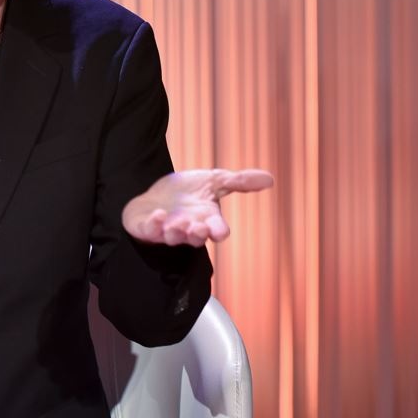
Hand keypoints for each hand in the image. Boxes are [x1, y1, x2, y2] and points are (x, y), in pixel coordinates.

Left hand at [121, 168, 273, 246]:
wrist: (157, 192)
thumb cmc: (188, 191)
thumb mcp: (213, 181)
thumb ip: (238, 182)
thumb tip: (270, 179)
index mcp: (207, 219)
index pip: (217, 230)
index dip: (218, 230)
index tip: (219, 230)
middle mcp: (189, 228)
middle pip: (196, 238)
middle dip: (197, 235)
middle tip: (199, 229)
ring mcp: (167, 230)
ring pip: (173, 237)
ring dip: (176, 231)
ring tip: (178, 222)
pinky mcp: (147, 227)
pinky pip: (150, 231)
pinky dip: (153, 225)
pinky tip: (157, 214)